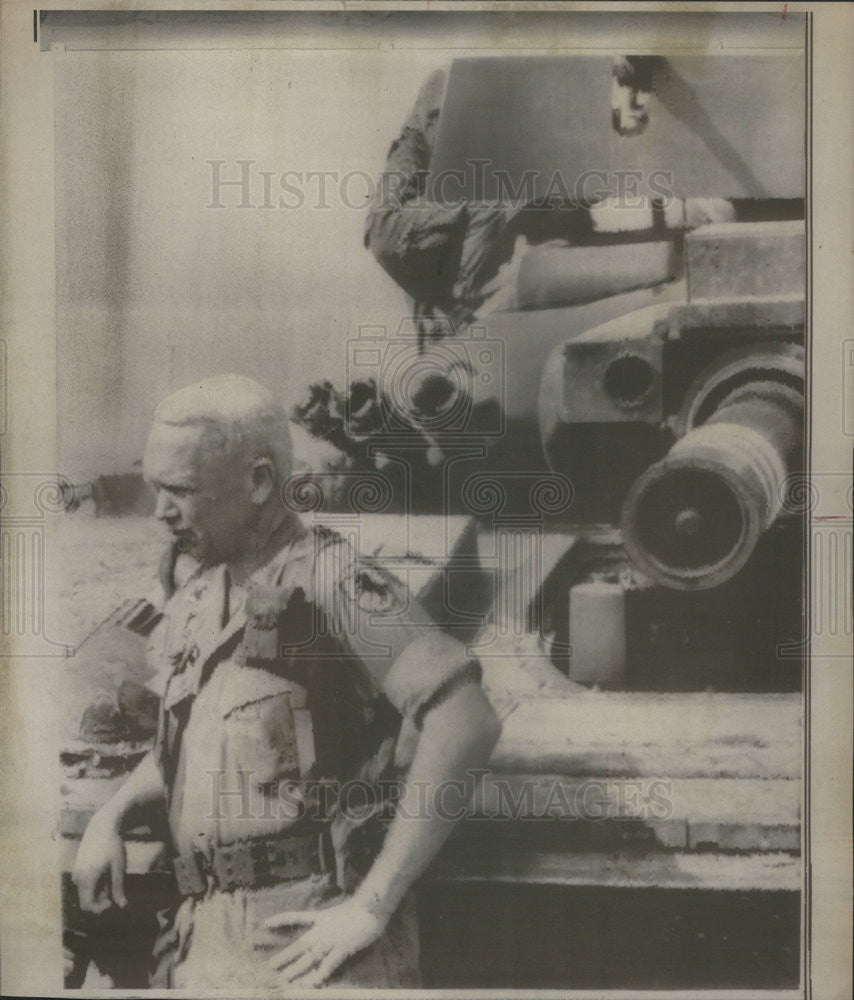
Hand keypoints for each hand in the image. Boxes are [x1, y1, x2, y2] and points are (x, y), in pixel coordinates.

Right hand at [71, 807, 126, 913]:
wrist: (102, 825)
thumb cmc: (112, 845)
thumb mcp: (118, 867)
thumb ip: (118, 887)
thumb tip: (122, 905)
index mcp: (86, 879)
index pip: (87, 906)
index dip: (100, 908)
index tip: (112, 901)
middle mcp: (77, 877)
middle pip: (86, 899)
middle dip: (100, 898)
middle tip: (114, 885)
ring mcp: (76, 871)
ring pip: (85, 890)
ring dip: (98, 889)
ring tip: (110, 874)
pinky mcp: (78, 865)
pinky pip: (84, 881)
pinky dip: (94, 881)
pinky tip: (105, 870)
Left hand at [263, 896, 389, 986]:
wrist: (371, 906)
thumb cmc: (358, 910)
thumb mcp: (338, 913)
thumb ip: (326, 923)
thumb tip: (319, 933)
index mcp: (320, 919)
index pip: (296, 917)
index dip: (280, 920)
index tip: (264, 923)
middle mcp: (321, 930)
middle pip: (298, 946)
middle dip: (282, 959)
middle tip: (267, 969)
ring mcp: (331, 939)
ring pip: (310, 957)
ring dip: (297, 970)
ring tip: (284, 981)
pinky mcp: (343, 947)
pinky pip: (330, 962)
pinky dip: (322, 972)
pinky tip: (315, 982)